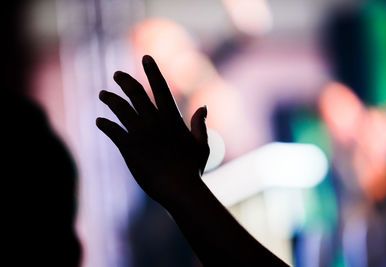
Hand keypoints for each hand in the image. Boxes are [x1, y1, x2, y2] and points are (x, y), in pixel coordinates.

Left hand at [96, 55, 208, 202]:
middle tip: (117, 75)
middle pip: (136, 94)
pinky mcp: (129, 147)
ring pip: (120, 109)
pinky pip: (112, 131)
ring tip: (102, 94)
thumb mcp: (202, 145)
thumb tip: (204, 106)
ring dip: (110, 100)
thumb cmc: (193, 169)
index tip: (146, 58)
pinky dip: (104, 125)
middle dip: (125, 81)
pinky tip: (99, 121)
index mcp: (172, 119)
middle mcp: (155, 121)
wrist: (180, 189)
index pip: (161, 88)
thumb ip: (201, 124)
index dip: (153, 71)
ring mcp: (140, 134)